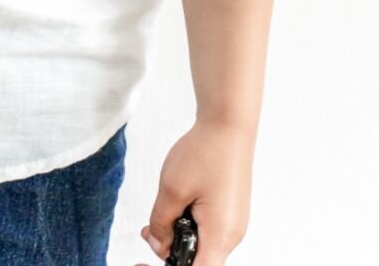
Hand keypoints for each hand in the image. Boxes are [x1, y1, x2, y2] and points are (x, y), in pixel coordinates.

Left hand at [136, 118, 254, 264]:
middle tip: (148, 232)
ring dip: (178, 236)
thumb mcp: (172, 189)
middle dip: (171, 251)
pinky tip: (176, 207)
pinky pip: (207, 231)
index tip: (146, 263)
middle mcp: (231, 235)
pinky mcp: (229, 213)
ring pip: (201, 245)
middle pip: (198, 260)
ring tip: (160, 213)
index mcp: (220, 235)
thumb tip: (158, 243)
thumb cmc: (206, 152)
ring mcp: (232, 224)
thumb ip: (161, 223)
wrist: (228, 126)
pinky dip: (188, 225)